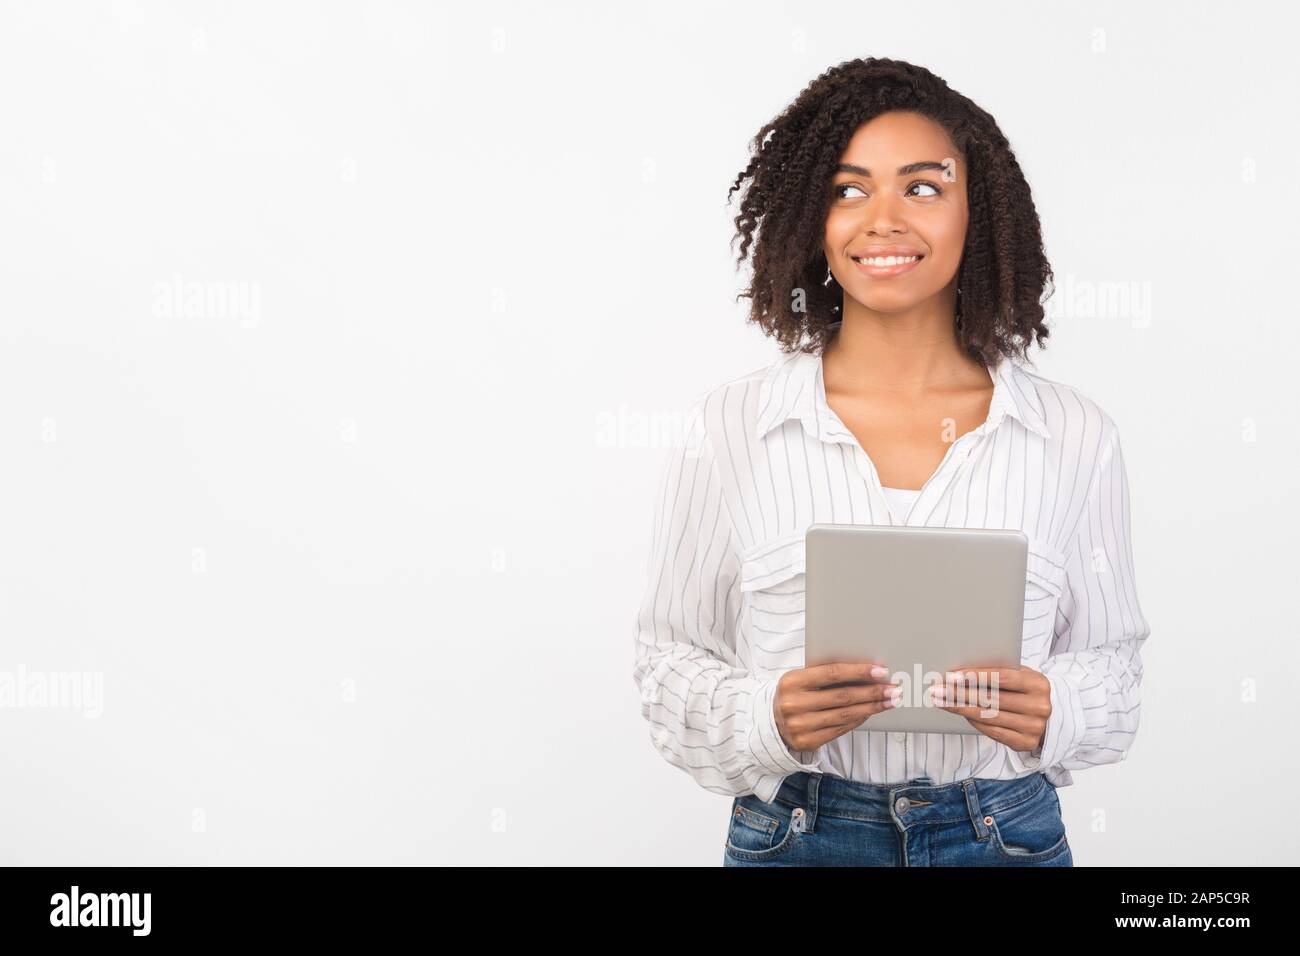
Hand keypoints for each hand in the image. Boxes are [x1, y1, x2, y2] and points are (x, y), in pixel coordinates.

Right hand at [774, 660, 900, 752]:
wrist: (772, 722)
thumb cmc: (795, 694)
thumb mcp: (801, 679)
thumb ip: (825, 674)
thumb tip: (866, 671)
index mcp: (791, 681)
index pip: (831, 673)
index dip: (858, 672)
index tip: (880, 671)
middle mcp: (793, 704)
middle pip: (842, 696)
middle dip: (872, 692)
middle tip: (893, 689)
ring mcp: (799, 725)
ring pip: (845, 714)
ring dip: (871, 707)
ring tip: (889, 701)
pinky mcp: (807, 742)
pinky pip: (840, 729)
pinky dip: (859, 719)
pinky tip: (871, 713)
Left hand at [928, 665, 1049, 753]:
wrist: (1054, 716)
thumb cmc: (1027, 690)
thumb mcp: (1022, 676)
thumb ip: (999, 672)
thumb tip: (961, 671)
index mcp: (1038, 684)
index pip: (1002, 678)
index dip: (975, 676)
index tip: (952, 676)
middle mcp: (1039, 707)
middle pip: (991, 699)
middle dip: (960, 694)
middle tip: (937, 690)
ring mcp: (1033, 727)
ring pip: (989, 716)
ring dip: (960, 708)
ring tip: (941, 701)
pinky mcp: (1025, 743)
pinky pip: (993, 732)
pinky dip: (974, 721)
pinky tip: (959, 713)